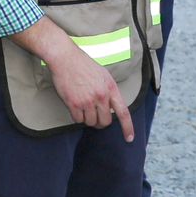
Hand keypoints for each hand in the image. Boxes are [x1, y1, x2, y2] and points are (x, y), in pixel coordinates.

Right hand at [14, 18, 134, 140]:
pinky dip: (76, 116)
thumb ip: (109, 91)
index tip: (129, 138)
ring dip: (87, 118)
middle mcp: (101, 96)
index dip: (127, 127)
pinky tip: (74, 105)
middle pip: (105, 121)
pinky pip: (78, 120)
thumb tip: (111, 107)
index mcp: (110, 88)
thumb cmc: (83, 65)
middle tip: (94, 116)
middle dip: (100, 122)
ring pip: (91, 122)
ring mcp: (88, 100)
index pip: (123, 112)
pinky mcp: (74, 103)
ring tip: (82, 105)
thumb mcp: (103, 75)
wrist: (66, 58)